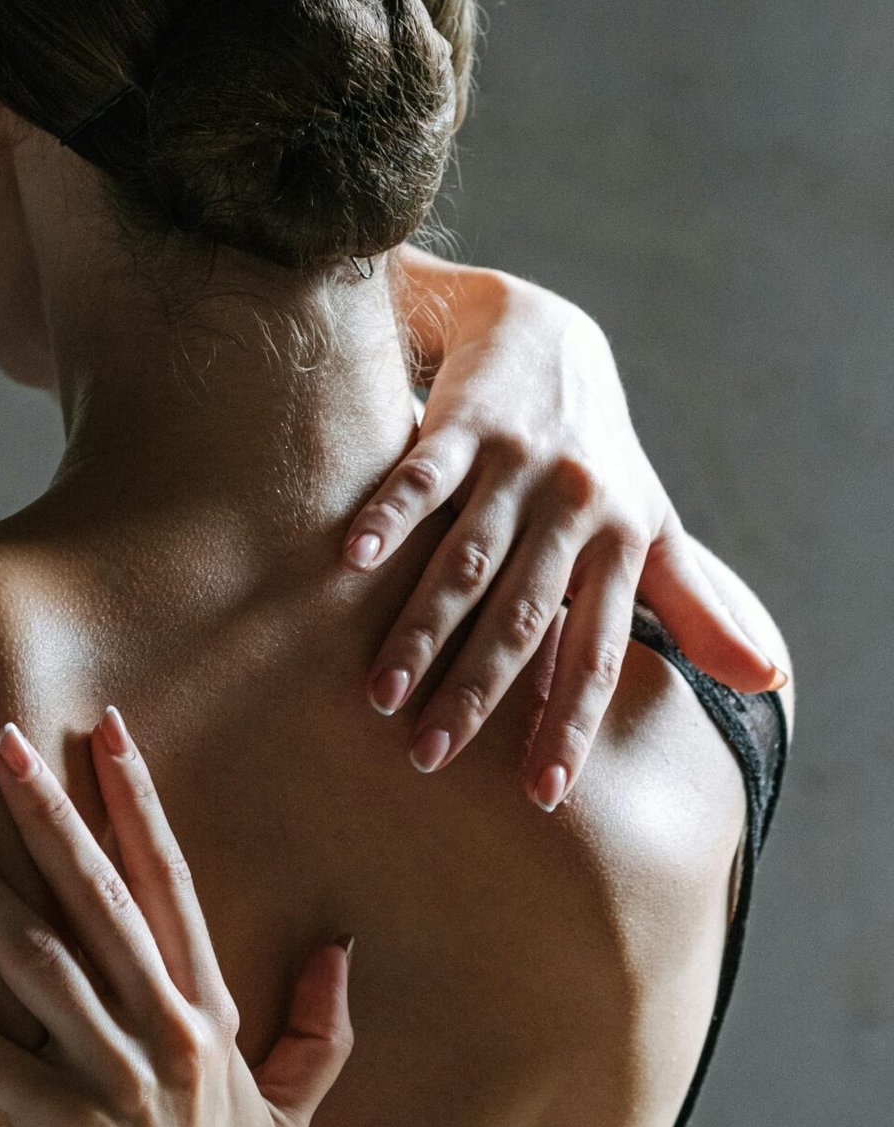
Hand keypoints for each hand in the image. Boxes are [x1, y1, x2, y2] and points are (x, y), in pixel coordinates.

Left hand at [0, 710, 353, 1126]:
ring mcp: (118, 1082)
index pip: (168, 885)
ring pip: (36, 960)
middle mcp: (167, 1035)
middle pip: (98, 900)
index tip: (108, 730)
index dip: (138, 803)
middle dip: (49, 812)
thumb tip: (341, 952)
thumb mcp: (285, 1119)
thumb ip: (317, 1037)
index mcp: (205, 1015)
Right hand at [343, 260, 787, 810]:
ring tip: (381, 694)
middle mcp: (575, 506)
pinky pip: (423, 476)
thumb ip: (697, 608)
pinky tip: (351, 561)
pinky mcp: (464, 424)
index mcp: (621, 542)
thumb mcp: (653, 525)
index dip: (570, 722)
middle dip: (477, 691)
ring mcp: (518, 463)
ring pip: (467, 559)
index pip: (596, 650)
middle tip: (428, 759)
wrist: (547, 332)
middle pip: (523, 616)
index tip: (542, 794)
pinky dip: (388, 516)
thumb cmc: (599, 455)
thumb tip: (774, 680)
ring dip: (422, 628)